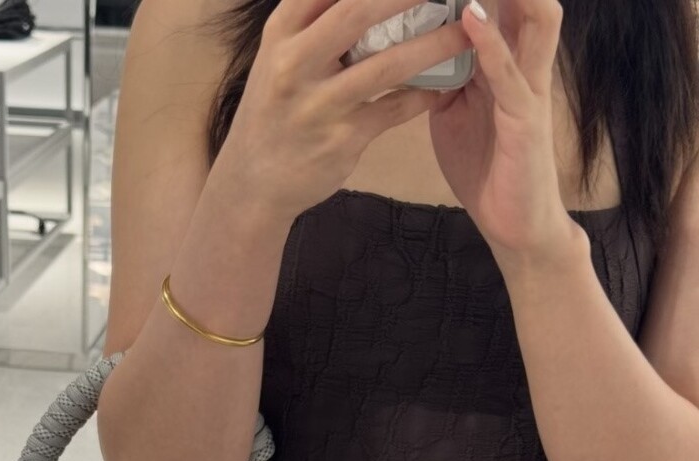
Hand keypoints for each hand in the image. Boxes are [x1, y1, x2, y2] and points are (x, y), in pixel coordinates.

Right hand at [217, 0, 474, 226]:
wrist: (254, 183)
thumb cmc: (275, 111)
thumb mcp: (280, 56)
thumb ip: (315, 20)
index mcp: (282, 32)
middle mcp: (295, 62)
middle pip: (359, 10)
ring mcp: (319, 104)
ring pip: (388, 63)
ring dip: (435, 43)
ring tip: (466, 31)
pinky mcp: (342, 139)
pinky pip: (395, 109)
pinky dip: (424, 96)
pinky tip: (445, 86)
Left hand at [428, 0, 582, 265]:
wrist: (514, 227)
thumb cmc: (486, 167)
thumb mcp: (453, 111)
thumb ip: (440, 75)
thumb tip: (406, 48)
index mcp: (506, 59)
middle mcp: (524, 63)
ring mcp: (530, 89)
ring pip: (534, 19)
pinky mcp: (527, 122)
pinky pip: (512, 74)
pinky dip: (493, 44)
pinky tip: (472, 19)